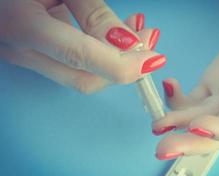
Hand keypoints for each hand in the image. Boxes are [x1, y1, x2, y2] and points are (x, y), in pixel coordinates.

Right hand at [0, 0, 165, 92]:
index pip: (82, 58)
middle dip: (124, 64)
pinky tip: (111, 35)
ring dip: (114, 59)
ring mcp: (25, 56)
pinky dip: (98, 54)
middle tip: (149, 39)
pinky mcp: (31, 56)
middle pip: (85, 78)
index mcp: (25, 25)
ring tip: (136, 30)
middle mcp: (22, 50)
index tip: (153, 60)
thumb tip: (129, 44)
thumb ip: (96, 14)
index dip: (123, 65)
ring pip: (80, 74)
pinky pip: (72, 64)